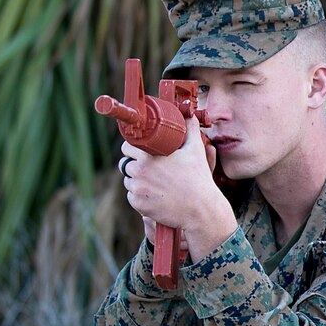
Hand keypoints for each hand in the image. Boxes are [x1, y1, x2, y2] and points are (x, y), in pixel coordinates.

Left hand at [120, 116, 235, 261]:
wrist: (201, 210)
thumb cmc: (199, 179)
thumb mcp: (196, 150)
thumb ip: (190, 130)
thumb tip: (189, 116)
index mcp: (148, 155)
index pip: (126, 146)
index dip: (133, 148)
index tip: (140, 151)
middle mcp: (139, 171)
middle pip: (125, 164)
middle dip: (135, 165)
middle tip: (150, 168)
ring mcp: (138, 189)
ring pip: (128, 181)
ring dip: (137, 180)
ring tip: (154, 182)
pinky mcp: (138, 204)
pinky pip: (132, 196)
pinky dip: (140, 196)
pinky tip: (154, 194)